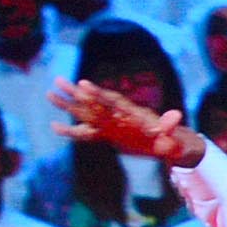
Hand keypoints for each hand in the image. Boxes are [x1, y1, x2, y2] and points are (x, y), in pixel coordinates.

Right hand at [53, 79, 206, 167]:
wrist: (172, 145)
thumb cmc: (175, 141)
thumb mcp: (175, 137)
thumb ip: (171, 127)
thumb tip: (176, 114)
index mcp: (135, 114)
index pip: (114, 101)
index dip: (99, 94)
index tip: (83, 85)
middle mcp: (120, 116)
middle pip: (96, 102)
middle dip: (77, 93)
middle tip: (58, 81)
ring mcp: (113, 124)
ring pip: (87, 113)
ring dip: (70, 104)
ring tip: (49, 94)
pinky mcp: (109, 134)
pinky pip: (88, 132)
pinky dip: (73, 130)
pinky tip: (55, 126)